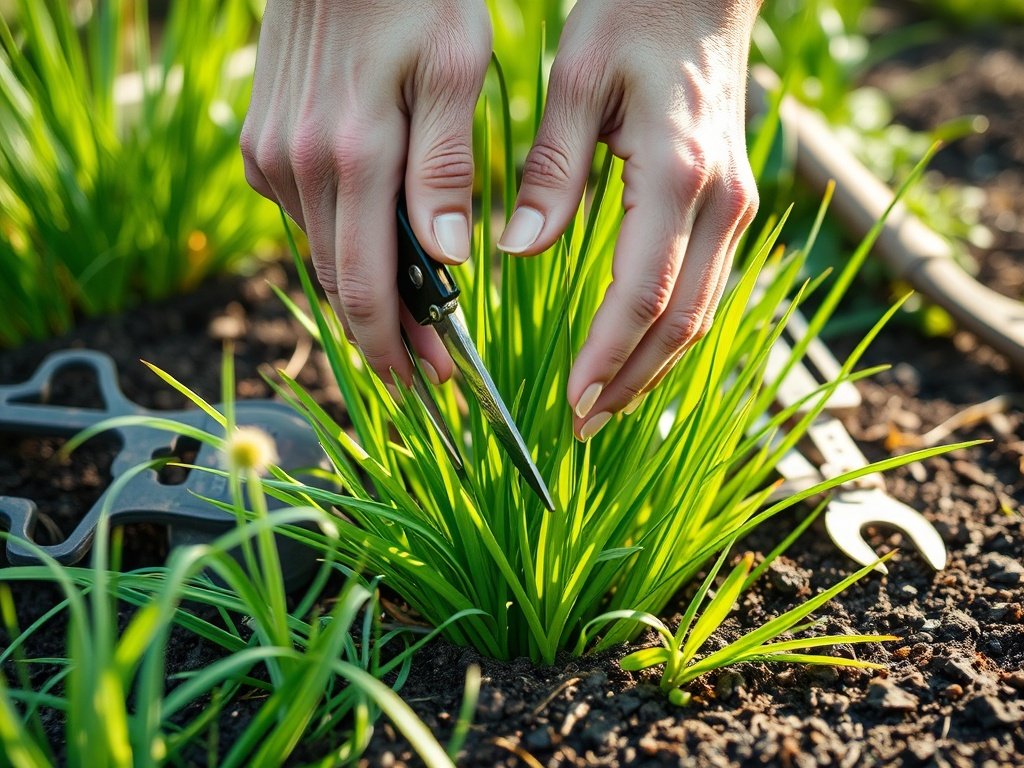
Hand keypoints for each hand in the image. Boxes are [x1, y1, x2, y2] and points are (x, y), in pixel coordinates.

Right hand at [241, 0, 491, 386]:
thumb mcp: (455, 68)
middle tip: (428, 368)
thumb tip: (446, 259)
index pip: (364, 284)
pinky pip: (303, 214)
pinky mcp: (261, 142)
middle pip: (338, 281)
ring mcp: (271, 154)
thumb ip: (446, 167)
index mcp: (353, 155)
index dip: (393, 345)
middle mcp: (297, 165)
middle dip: (384, 333)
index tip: (425, 383)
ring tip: (414, 318)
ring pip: (320, 252)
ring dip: (363, 291)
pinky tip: (375, 246)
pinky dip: (340, 242)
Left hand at [498, 0, 759, 439]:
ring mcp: (735, 205)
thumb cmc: (632, 16)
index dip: (606, 358)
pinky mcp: (731, 205)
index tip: (570, 402)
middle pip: (681, 322)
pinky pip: (705, 287)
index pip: (642, 295)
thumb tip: (518, 249)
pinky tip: (635, 354)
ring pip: (701, 313)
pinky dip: (670, 333)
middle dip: (630, 382)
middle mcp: (720, 201)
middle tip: (582, 425)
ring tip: (606, 406)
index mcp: (677, 175)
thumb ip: (550, 169)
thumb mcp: (575, 78)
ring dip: (654, 368)